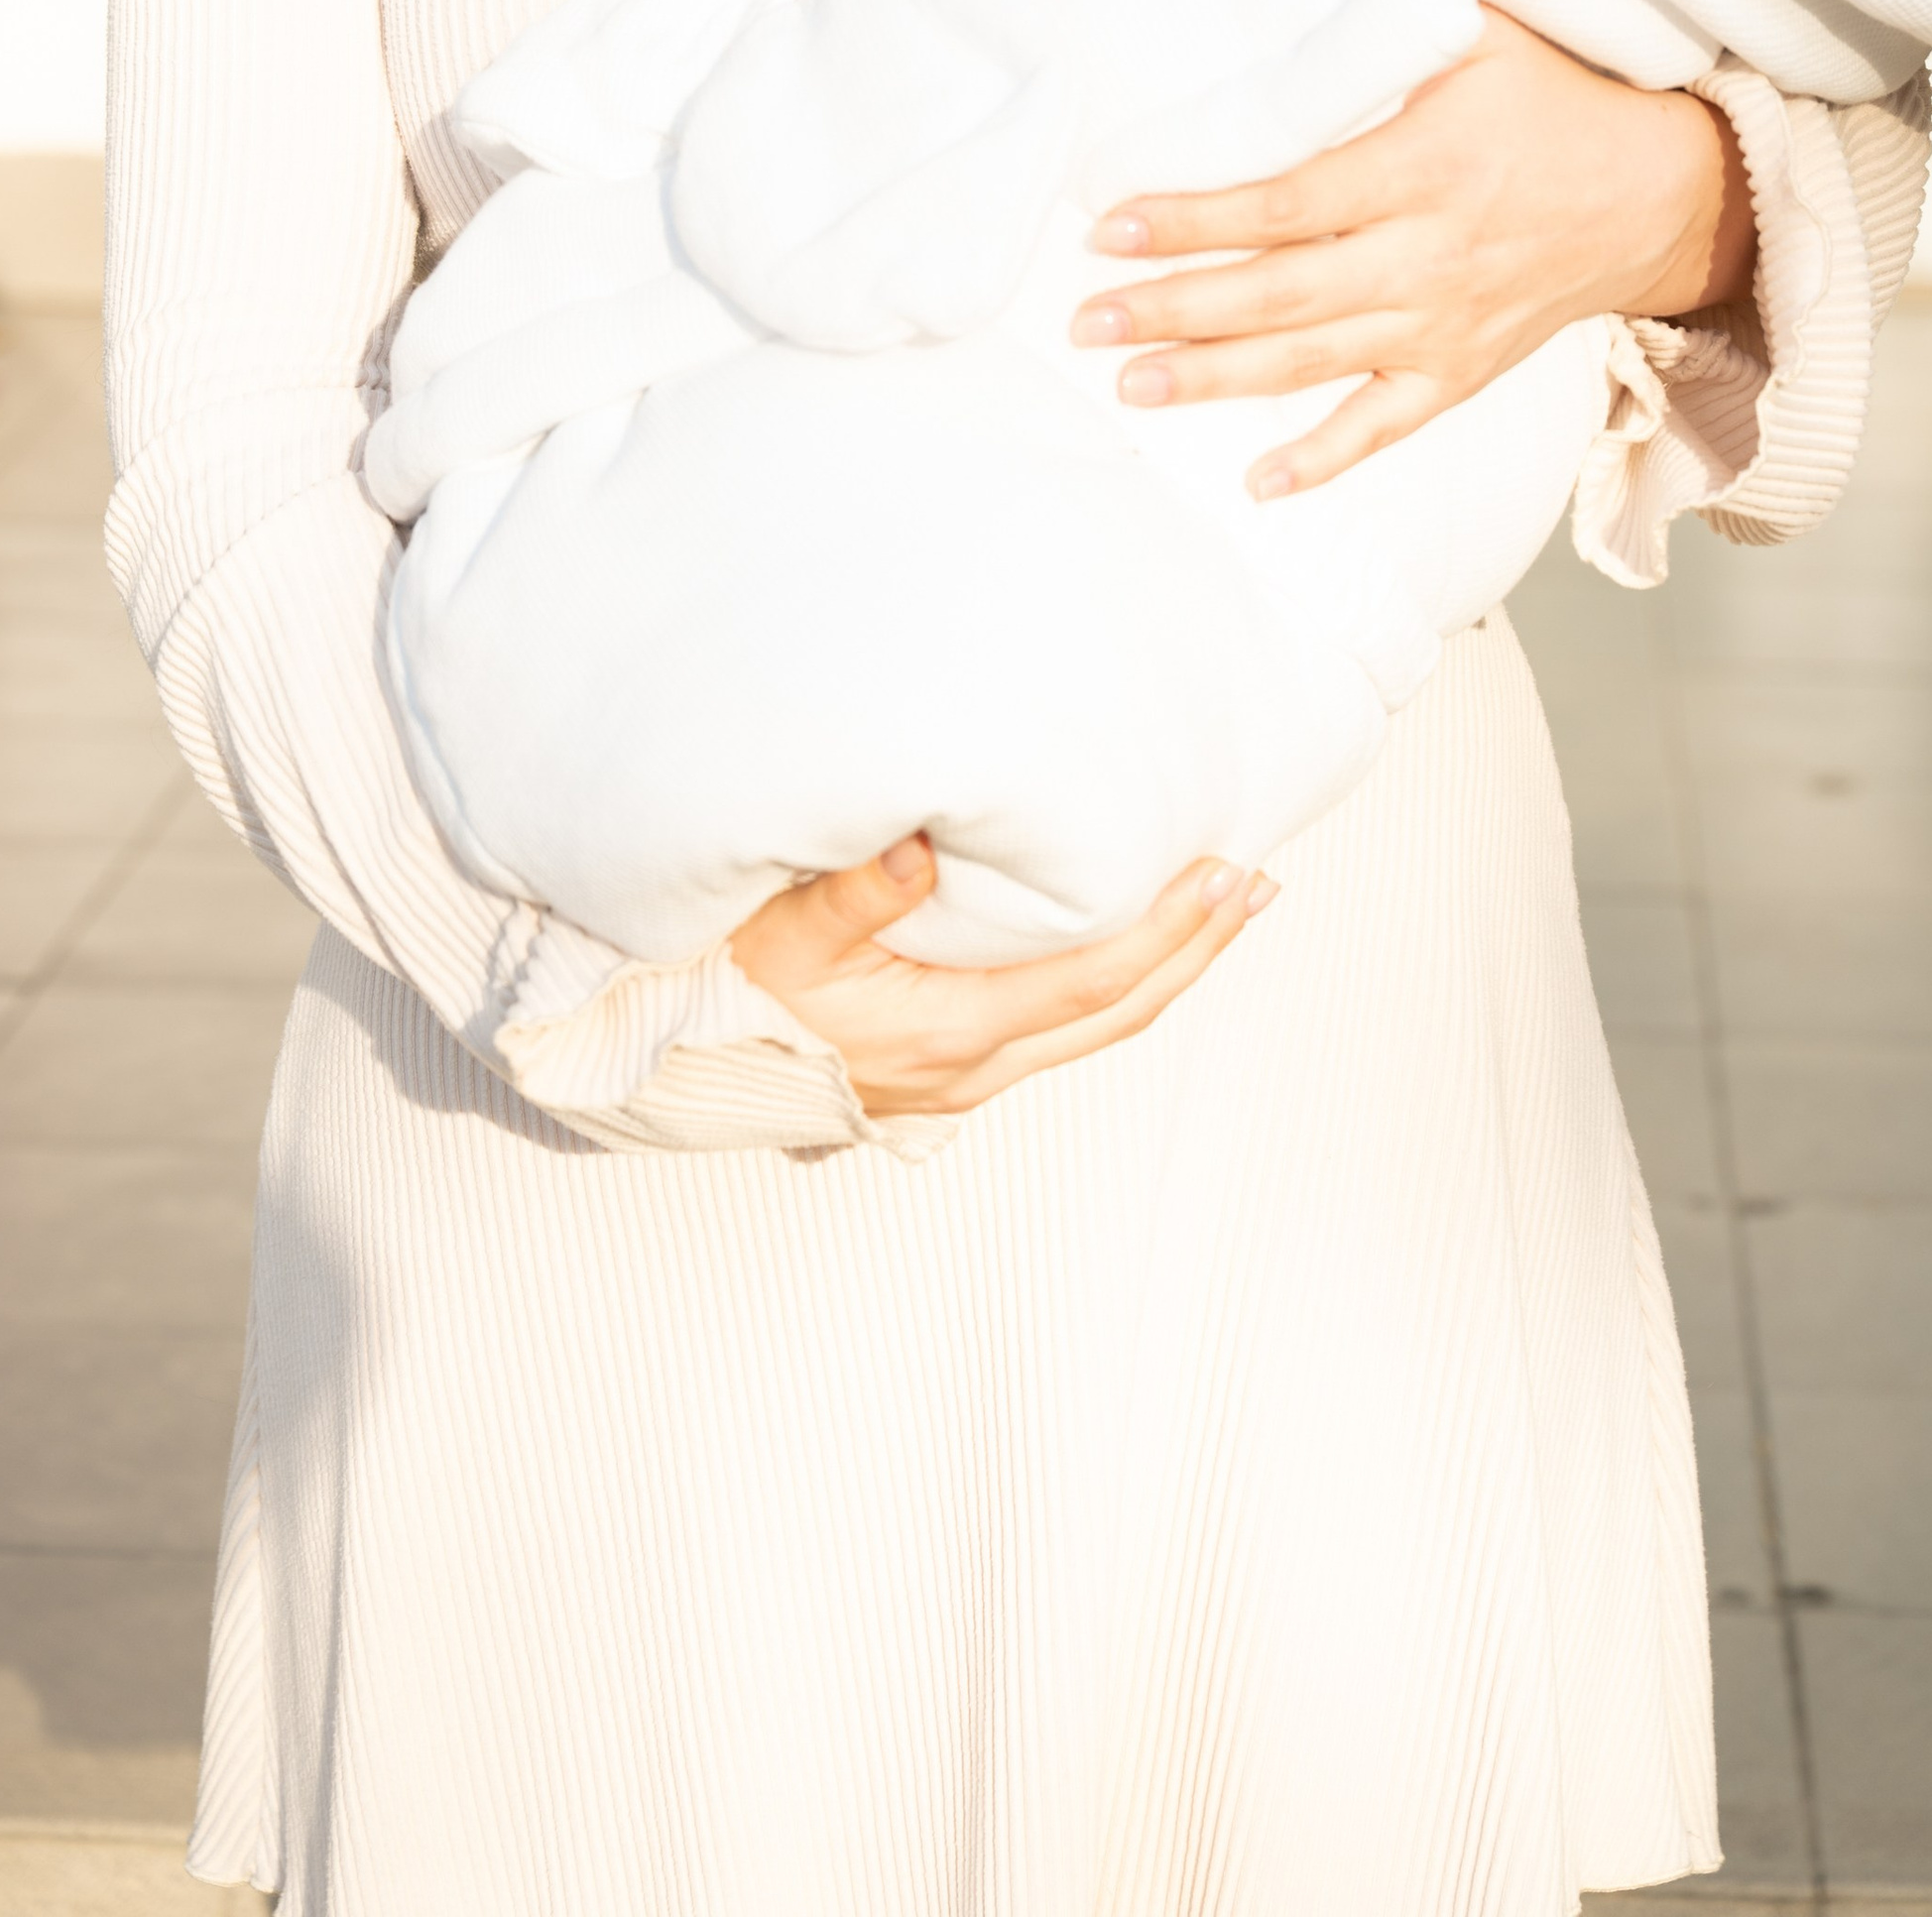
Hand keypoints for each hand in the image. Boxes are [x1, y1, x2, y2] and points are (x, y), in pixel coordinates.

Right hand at [730, 832, 1277, 1115]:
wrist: (674, 1068)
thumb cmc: (722, 992)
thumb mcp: (773, 932)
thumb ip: (848, 894)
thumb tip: (922, 853)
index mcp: (947, 1032)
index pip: (1094, 980)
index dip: (1171, 930)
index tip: (1227, 872)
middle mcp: (971, 1066)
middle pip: (1119, 1012)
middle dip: (1197, 948)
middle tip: (1257, 884)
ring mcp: (963, 1078)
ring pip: (1096, 1025)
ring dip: (1166, 965)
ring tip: (1217, 905)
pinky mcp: (949, 1068)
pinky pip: (1058, 1024)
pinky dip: (1113, 979)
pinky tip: (1126, 938)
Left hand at [1069, 9, 1754, 499]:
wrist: (1660, 196)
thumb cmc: (1553, 103)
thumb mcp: (1479, 36)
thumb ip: (1385, 25)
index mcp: (1423, 167)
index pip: (1286, 202)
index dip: (1196, 219)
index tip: (1113, 224)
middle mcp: (1428, 255)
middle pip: (1281, 293)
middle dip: (1176, 308)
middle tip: (1086, 319)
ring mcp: (1443, 323)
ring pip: (1314, 362)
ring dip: (1216, 379)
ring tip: (1130, 385)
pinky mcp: (1461, 371)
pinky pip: (1385, 427)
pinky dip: (1324, 459)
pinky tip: (1257, 482)